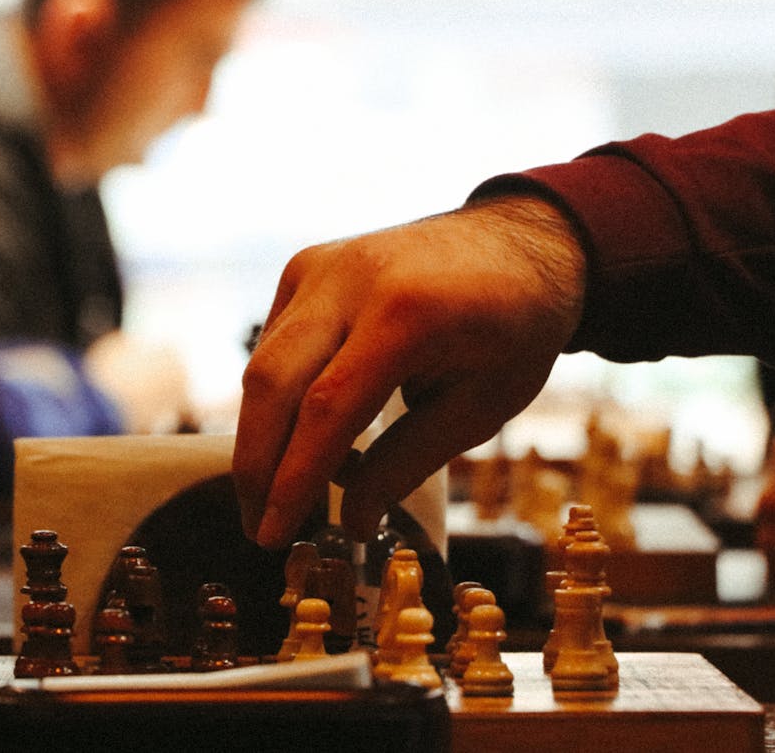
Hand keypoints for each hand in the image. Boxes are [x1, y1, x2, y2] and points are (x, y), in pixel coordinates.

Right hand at [233, 196, 585, 547]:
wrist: (518, 241)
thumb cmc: (514, 327)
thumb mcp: (482, 406)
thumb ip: (409, 463)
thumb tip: (352, 522)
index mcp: (406, 312)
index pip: (326, 408)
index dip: (292, 478)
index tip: (270, 533)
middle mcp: (350, 279)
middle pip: (272, 383)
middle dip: (256, 465)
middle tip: (257, 528)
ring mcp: (321, 266)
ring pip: (263, 365)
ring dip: (266, 437)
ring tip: (291, 493)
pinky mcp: (307, 267)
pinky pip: (275, 344)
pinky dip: (281, 398)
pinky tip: (312, 435)